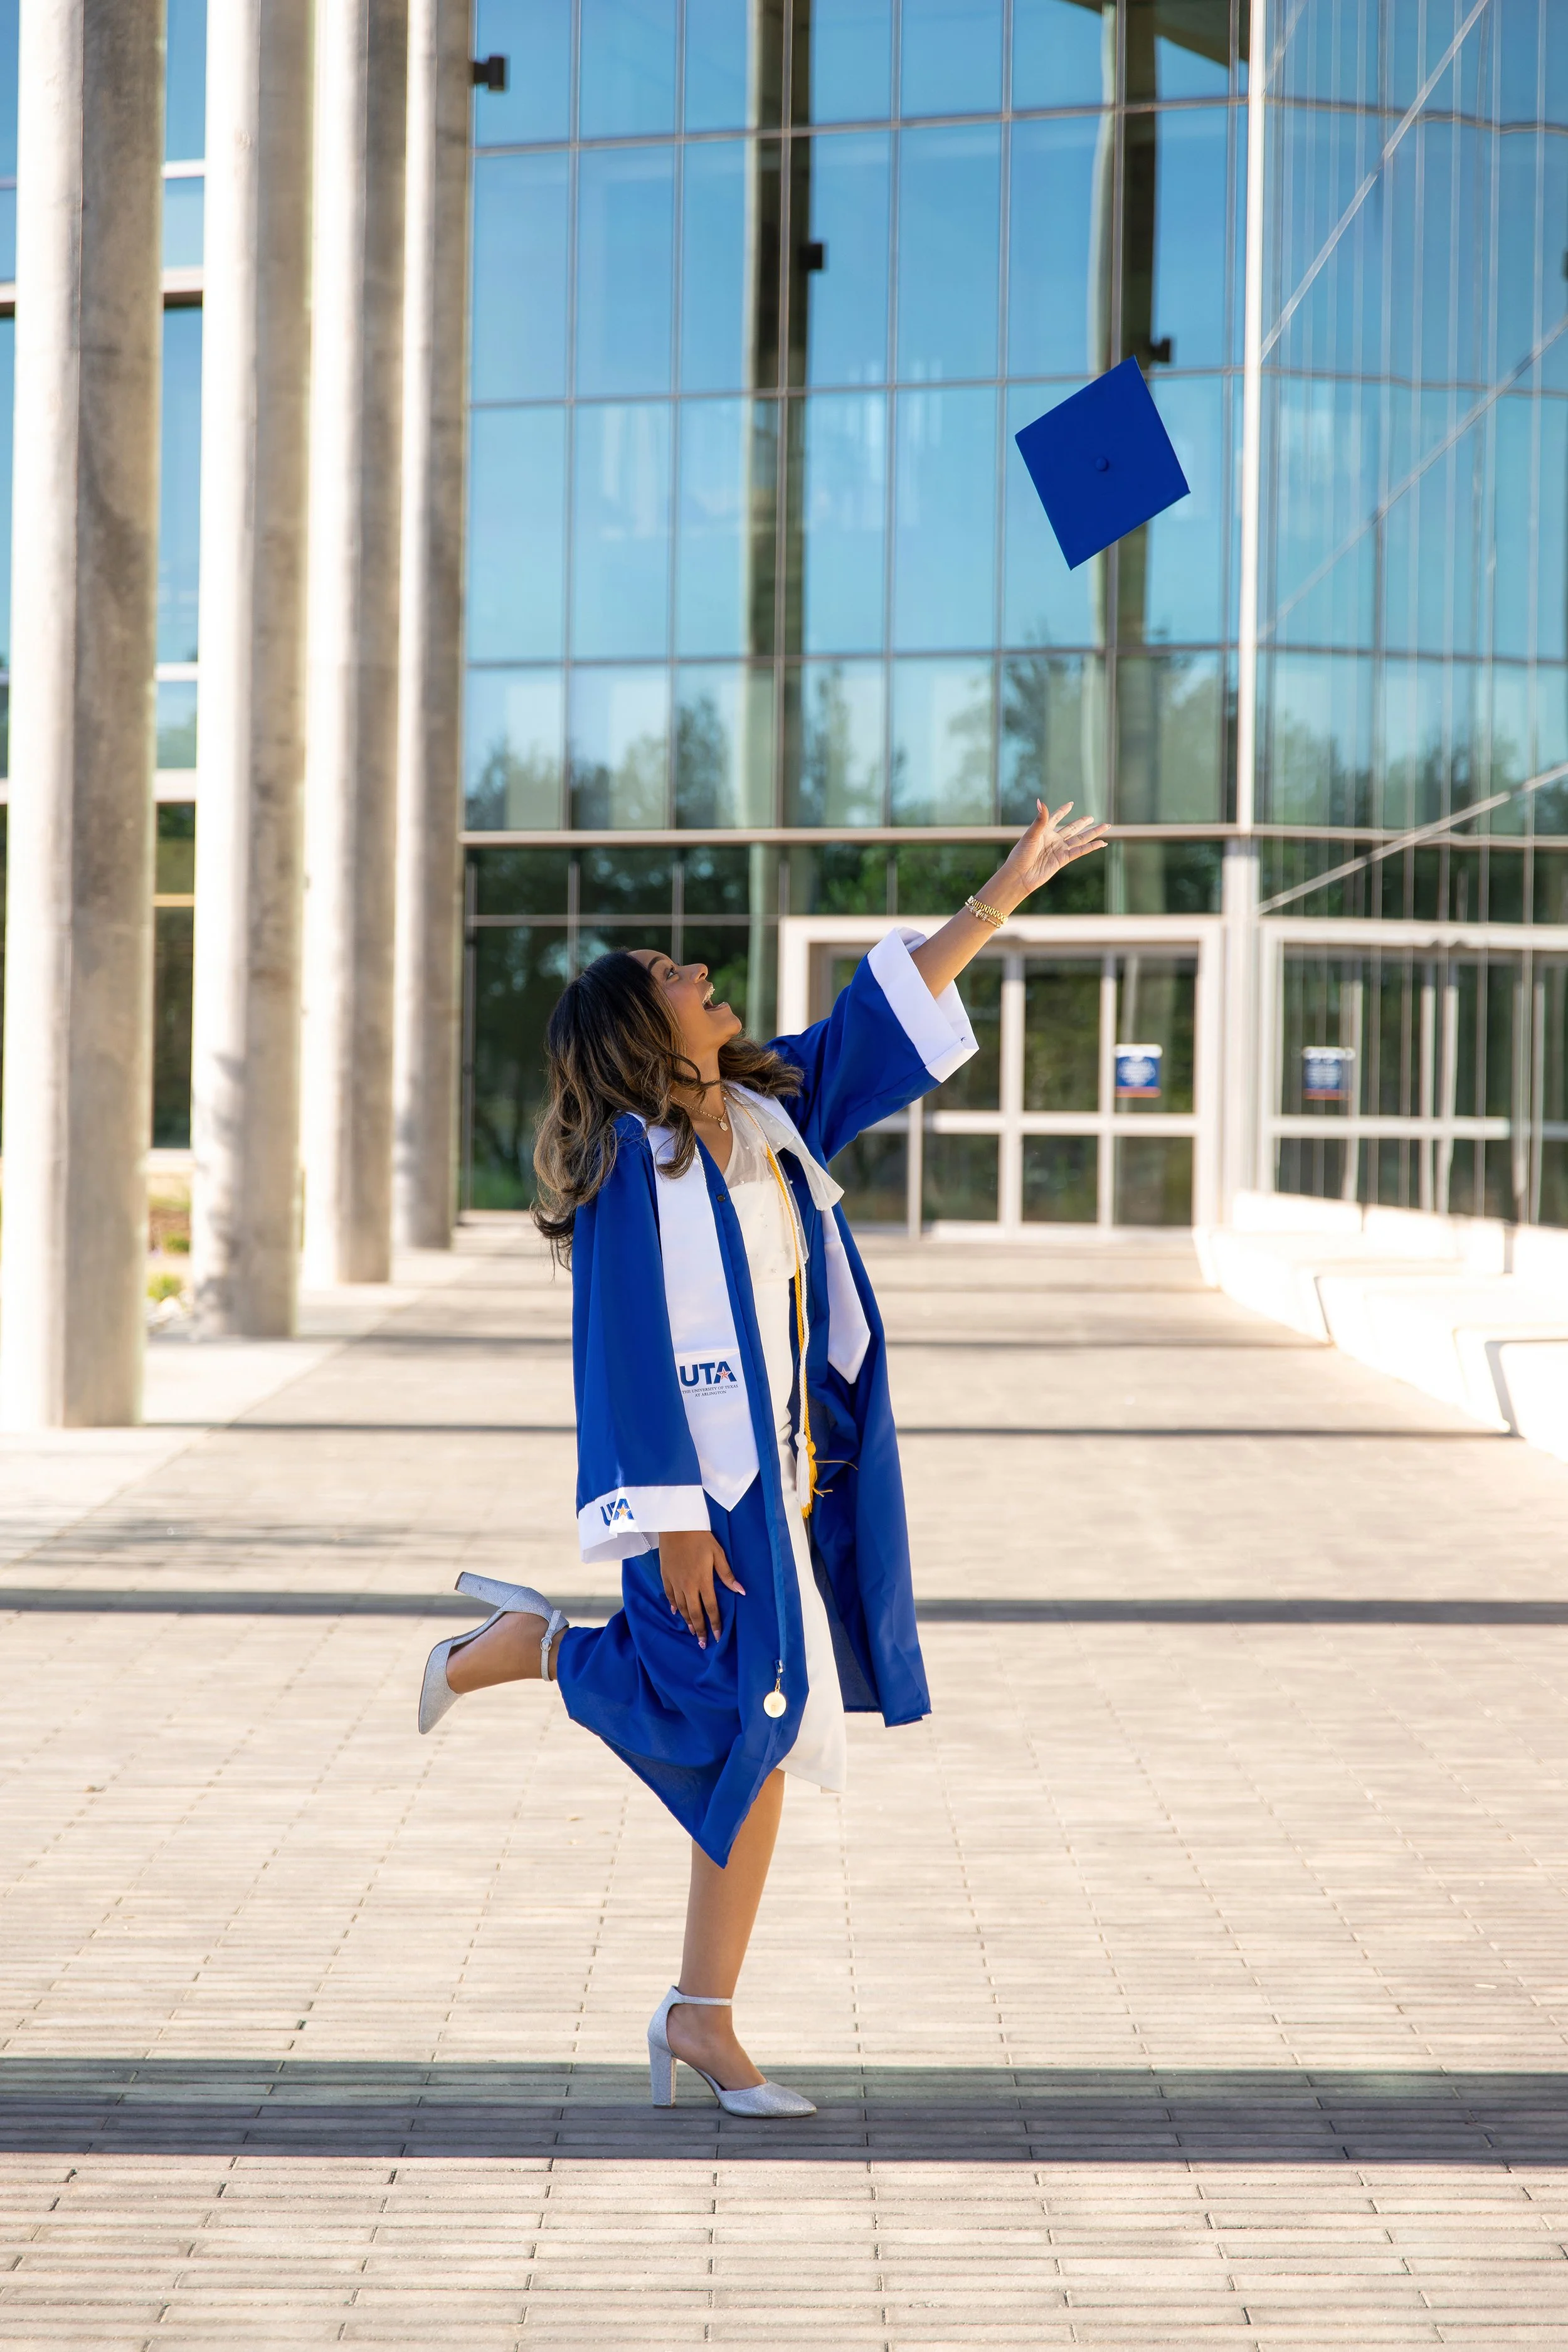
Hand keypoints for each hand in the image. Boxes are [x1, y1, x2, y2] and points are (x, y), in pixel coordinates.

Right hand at [659, 1527, 744, 1646]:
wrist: (675, 1525)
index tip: (718, 1637)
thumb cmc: (700, 1537)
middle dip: (700, 1629)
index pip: (710, 1608)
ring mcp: (675, 1582)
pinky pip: (669, 1595)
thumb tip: (741, 1591)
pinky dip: (673, 1605)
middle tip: (703, 1643)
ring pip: (681, 1607)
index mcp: (703, 1581)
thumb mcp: (717, 1553)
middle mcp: (688, 1585)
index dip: (715, 1624)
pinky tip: (676, 1612)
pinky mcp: (665, 1576)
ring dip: (688, 1621)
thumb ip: (727, 1575)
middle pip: (695, 1612)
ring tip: (692, 1631)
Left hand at [991, 799, 1107, 912]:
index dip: (1063, 811)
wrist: (1020, 875)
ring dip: (1092, 833)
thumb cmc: (1021, 855)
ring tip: (1105, 826)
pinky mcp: (1063, 859)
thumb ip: (1040, 820)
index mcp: (1043, 831)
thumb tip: (1041, 802)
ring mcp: (1059, 849)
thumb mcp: (1031, 835)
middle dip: (1082, 822)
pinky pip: (1080, 851)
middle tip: (1091, 817)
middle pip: (1072, 828)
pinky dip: (1091, 847)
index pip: (1055, 818)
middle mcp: (1053, 839)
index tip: (1071, 804)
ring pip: (1080, 839)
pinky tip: (1102, 843)